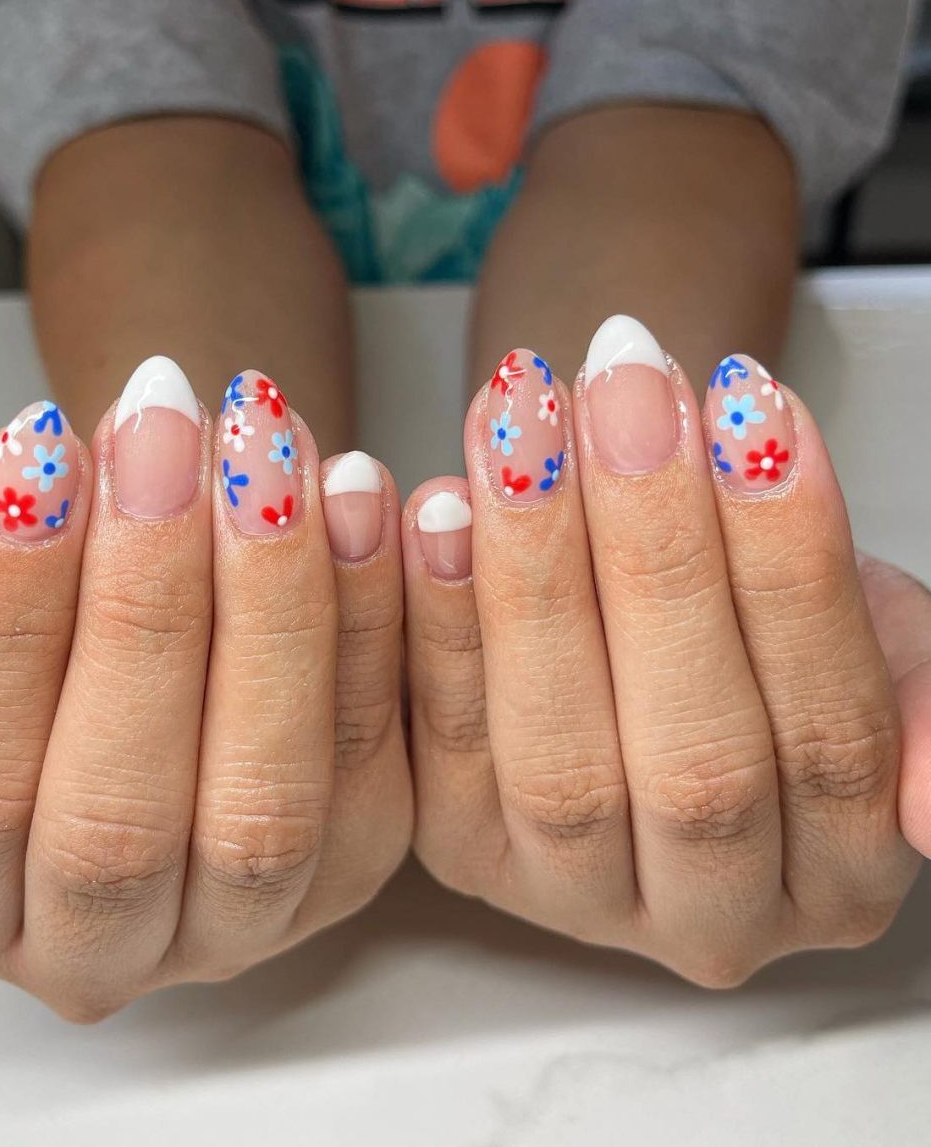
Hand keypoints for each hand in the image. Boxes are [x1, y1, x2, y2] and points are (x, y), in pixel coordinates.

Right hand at [0, 362, 409, 1019]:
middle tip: (161, 432)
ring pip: (266, 796)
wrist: (149, 625)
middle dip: (146, 597)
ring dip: (275, 603)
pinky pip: (379, 750)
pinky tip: (357, 497)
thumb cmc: (31, 637)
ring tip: (266, 451)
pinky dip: (375, 614)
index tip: (33, 447)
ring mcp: (246, 923)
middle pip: (124, 812)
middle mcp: (105, 948)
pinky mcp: (360, 864)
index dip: (5, 612)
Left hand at [404, 321, 924, 986]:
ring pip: (558, 759)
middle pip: (694, 762)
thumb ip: (912, 704)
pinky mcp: (460, 851)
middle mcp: (706, 915)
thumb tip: (929, 801)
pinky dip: (428, 619)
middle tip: (628, 393)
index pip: (828, 736)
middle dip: (659, 556)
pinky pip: (437, 745)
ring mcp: (569, 896)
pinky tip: (432, 506)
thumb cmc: (766, 628)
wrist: (648, 636)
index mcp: (836, 877)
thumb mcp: (875, 645)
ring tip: (525, 423)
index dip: (791, 568)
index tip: (754, 410)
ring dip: (535, 574)